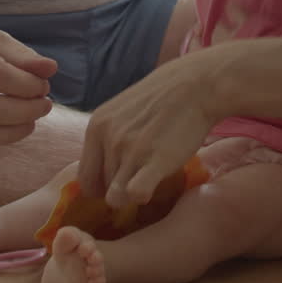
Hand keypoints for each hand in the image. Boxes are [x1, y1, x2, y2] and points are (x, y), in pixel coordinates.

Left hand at [77, 49, 222, 208]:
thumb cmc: (161, 100)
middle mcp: (109, 139)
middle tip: (144, 169)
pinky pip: (136, 194)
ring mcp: (131, 150)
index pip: (86, 179)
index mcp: (96, 127)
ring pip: (119, 197)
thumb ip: (105, 138)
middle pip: (105, 188)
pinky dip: (142, 195)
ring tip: (152, 171)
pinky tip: (155, 182)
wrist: (196, 85)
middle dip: (122, 185)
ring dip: (135, 190)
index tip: (120, 180)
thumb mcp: (120, 112)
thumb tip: (96, 174)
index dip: (102, 186)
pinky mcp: (155, 161)